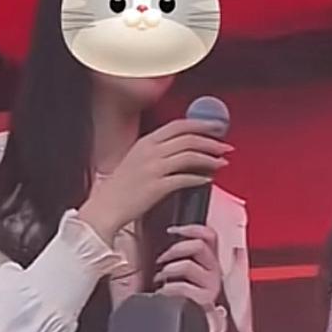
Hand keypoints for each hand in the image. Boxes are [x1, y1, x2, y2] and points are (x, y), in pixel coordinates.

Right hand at [78, 119, 231, 243]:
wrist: (106, 207)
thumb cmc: (120, 188)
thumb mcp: (136, 160)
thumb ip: (156, 151)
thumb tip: (181, 150)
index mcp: (146, 142)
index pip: (178, 125)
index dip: (201, 124)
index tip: (216, 128)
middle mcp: (150, 152)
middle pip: (188, 139)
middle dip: (212, 142)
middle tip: (225, 147)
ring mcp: (153, 169)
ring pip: (190, 156)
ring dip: (210, 159)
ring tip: (221, 163)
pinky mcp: (157, 187)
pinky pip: (185, 179)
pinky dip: (200, 178)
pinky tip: (208, 180)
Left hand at [153, 223, 223, 308]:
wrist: (179, 322)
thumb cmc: (177, 296)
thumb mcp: (180, 270)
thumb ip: (181, 252)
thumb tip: (170, 234)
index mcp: (209, 261)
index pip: (209, 235)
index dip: (192, 228)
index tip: (173, 230)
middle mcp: (214, 271)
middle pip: (199, 245)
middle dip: (175, 249)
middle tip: (162, 259)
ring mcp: (211, 285)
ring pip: (188, 265)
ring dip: (168, 270)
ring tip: (160, 279)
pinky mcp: (205, 300)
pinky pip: (182, 287)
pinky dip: (167, 288)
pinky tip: (163, 293)